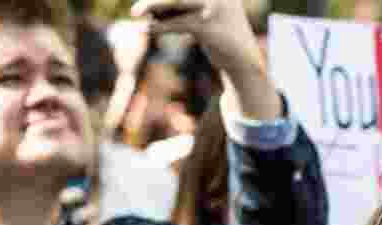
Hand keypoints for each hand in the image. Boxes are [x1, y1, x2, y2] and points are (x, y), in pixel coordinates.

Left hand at [132, 1, 260, 73]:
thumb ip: (184, 8)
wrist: (246, 62)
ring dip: (152, 6)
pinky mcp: (209, 27)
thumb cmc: (222, 37)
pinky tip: (146, 29)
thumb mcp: (205, 16)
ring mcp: (214, 9)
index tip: (152, 3)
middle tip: (137, 7)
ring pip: (175, 2)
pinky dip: (160, 27)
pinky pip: (178, 24)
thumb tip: (153, 7)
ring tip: (136, 13)